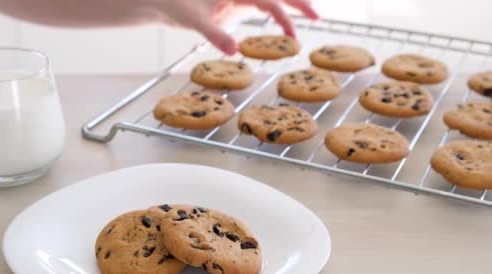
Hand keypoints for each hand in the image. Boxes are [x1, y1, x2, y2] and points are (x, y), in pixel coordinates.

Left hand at [158, 0, 318, 54]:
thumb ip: (215, 34)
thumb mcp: (194, 20)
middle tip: (316, 16)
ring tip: (309, 15)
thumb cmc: (175, 4)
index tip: (296, 32)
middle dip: (298, 1)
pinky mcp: (233, 1)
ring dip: (289, 4)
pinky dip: (274, 9)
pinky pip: (261, 2)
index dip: (284, 14)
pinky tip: (283, 18)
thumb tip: (234, 51)